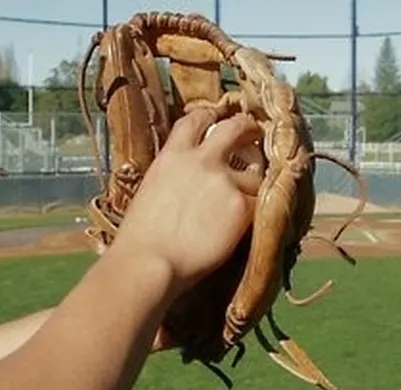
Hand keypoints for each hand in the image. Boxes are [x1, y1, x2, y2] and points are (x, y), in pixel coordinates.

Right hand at [108, 109, 264, 292]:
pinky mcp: (241, 205)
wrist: (149, 263)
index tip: (219, 118)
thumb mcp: (150, 191)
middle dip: (248, 129)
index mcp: (172, 155)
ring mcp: (224, 180)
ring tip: (251, 197)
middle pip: (235, 128)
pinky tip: (252, 220)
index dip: (210, 116)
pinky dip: (258, 210)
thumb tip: (187, 182)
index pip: (196, 119)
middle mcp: (200, 160)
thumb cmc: (139, 239)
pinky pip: (261, 202)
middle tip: (254, 135)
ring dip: (255, 183)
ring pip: (255, 173)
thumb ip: (173, 176)